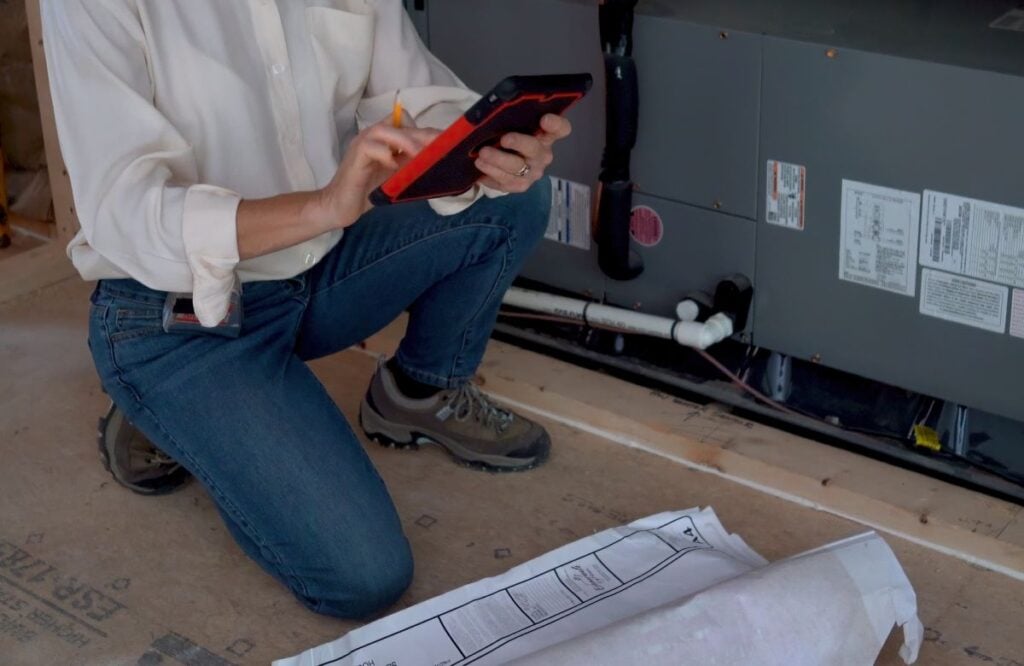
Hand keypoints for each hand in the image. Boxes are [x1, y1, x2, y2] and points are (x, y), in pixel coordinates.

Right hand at [316, 121, 439, 229]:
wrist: (340, 206)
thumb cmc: (368, 191)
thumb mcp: (397, 176)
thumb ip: (412, 166)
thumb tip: (438, 162)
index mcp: (385, 140)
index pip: (409, 126)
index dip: (428, 131)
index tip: (450, 141)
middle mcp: (374, 137)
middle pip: (401, 125)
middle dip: (423, 134)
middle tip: (443, 145)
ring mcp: (362, 144)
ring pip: (384, 130)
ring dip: (405, 140)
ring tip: (420, 154)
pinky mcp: (354, 157)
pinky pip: (369, 148)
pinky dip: (384, 154)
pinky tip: (394, 166)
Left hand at [474, 114, 571, 193]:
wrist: (505, 163)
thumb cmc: (511, 136)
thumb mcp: (514, 126)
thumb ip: (512, 119)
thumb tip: (493, 113)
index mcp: (546, 135)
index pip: (560, 128)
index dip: (555, 124)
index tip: (544, 119)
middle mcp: (542, 154)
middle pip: (534, 148)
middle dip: (519, 143)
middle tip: (504, 139)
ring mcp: (532, 172)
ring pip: (517, 168)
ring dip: (498, 160)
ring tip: (482, 154)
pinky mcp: (519, 185)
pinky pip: (505, 181)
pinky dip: (490, 173)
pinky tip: (480, 166)